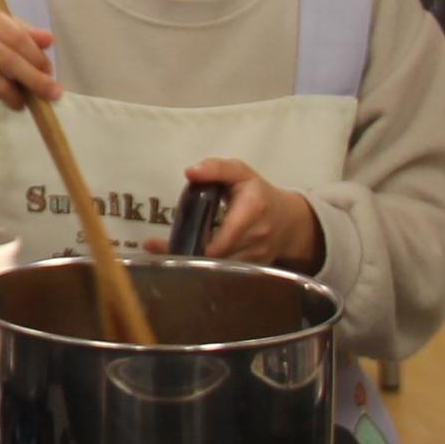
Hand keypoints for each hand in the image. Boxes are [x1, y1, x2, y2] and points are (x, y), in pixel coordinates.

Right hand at [0, 0, 58, 122]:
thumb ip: (17, 30)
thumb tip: (49, 40)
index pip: (12, 33)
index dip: (34, 53)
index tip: (50, 69)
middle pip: (5, 57)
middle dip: (32, 77)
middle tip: (52, 92)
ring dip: (16, 93)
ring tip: (29, 100)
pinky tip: (11, 99)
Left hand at [141, 158, 323, 271]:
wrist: (289, 221)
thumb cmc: (258, 193)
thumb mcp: (240, 173)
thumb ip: (216, 168)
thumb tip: (190, 172)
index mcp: (253, 210)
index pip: (225, 234)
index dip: (200, 242)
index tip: (172, 240)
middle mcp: (257, 238)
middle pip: (218, 255)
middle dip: (188, 253)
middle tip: (155, 248)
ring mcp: (256, 259)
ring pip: (219, 269)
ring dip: (192, 264)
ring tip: (164, 255)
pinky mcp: (253, 272)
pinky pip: (225, 275)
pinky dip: (205, 271)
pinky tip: (185, 263)